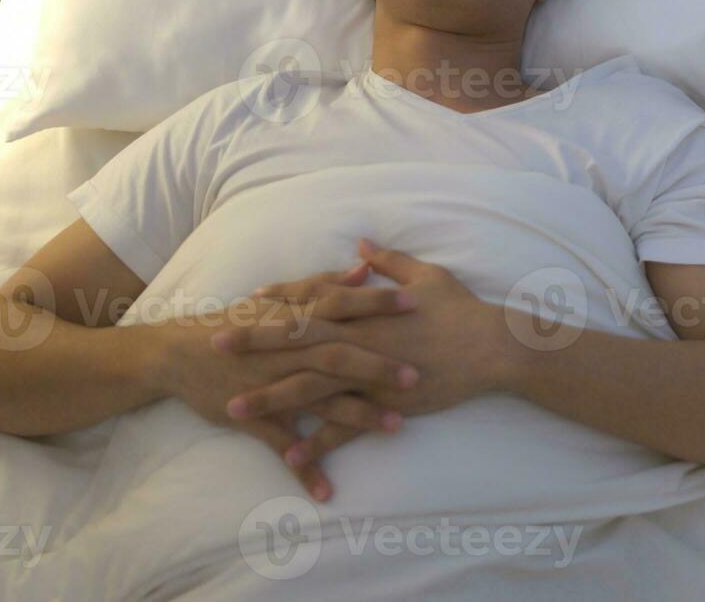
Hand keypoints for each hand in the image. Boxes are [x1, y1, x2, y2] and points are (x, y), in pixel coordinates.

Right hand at [155, 290, 419, 499]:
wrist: (180, 353)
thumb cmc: (238, 322)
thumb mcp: (282, 300)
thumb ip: (326, 284)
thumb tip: (366, 267)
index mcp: (296, 319)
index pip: (341, 306)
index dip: (376, 304)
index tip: (415, 303)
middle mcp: (287, 351)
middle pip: (337, 355)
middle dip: (377, 366)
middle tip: (416, 375)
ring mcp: (271, 385)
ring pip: (319, 402)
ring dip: (357, 415)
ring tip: (396, 426)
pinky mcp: (255, 417)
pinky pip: (281, 446)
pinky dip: (303, 467)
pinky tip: (327, 489)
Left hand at [228, 239, 515, 445]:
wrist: (493, 347)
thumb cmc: (462, 309)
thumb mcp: (426, 275)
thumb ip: (389, 262)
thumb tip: (361, 245)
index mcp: (364, 308)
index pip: (311, 300)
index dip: (277, 300)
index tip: (245, 301)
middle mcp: (359, 338)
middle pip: (295, 340)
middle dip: (252, 342)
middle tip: (212, 345)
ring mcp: (369, 372)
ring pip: (310, 387)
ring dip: (269, 398)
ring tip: (232, 408)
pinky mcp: (384, 401)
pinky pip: (345, 427)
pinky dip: (319, 443)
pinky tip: (291, 458)